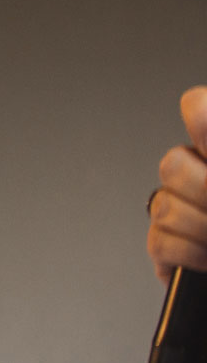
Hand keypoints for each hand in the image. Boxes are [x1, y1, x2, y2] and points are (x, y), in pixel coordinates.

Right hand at [149, 85, 206, 279]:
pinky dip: (190, 253)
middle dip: (204, 191)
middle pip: (172, 163)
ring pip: (164, 203)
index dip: (200, 122)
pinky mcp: (166, 245)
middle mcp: (201, 174)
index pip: (198, 109)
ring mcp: (180, 209)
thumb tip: (203, 177)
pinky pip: (160, 240)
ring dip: (200, 226)